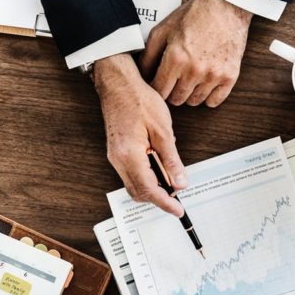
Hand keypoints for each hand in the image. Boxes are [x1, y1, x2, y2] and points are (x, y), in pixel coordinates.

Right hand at [94, 53, 186, 216]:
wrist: (119, 84)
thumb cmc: (139, 100)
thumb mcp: (163, 131)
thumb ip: (171, 160)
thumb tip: (179, 182)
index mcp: (129, 155)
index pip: (148, 189)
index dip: (165, 203)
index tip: (177, 210)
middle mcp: (118, 159)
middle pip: (138, 192)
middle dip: (158, 198)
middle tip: (178, 196)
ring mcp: (115, 156)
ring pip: (134, 184)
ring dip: (152, 187)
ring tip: (171, 179)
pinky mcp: (116, 152)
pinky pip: (131, 173)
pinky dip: (146, 176)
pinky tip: (159, 166)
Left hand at [139, 0, 252, 106]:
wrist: (226, 6)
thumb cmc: (194, 15)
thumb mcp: (164, 29)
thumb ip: (149, 54)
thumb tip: (142, 75)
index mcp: (176, 58)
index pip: (159, 91)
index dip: (156, 88)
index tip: (158, 83)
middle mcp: (194, 70)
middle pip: (176, 99)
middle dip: (171, 92)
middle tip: (174, 80)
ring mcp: (214, 75)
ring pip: (194, 102)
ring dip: (189, 94)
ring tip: (190, 79)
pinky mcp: (229, 76)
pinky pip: (214, 101)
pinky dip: (208, 96)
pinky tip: (204, 83)